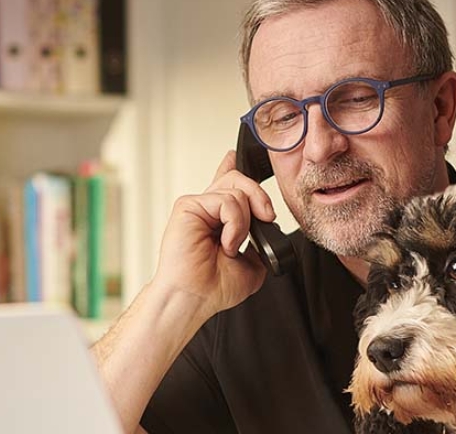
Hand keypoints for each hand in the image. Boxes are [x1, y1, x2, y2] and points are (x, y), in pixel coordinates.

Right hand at [149, 151, 278, 319]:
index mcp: (217, 219)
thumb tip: (266, 226)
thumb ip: (260, 241)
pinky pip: (227, 201)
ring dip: (244, 223)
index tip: (233, 157)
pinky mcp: (188, 206)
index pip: (224, 184)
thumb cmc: (214, 287)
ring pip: (237, 190)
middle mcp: (206, 209)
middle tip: (266, 219)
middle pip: (239, 179)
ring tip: (232, 247)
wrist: (194, 299)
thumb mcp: (253, 264)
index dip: (229, 167)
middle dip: (260, 197)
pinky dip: (234, 224)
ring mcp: (197, 206)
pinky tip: (226, 243)